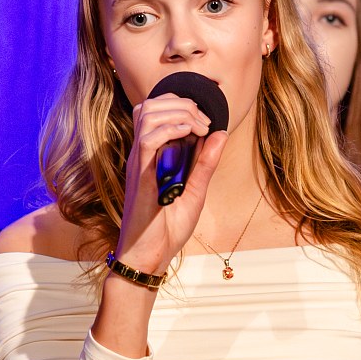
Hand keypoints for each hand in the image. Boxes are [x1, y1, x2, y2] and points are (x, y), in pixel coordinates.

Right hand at [112, 93, 228, 275]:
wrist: (151, 256)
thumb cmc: (166, 228)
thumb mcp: (195, 191)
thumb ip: (206, 162)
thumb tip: (220, 133)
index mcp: (152, 155)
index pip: (156, 110)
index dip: (180, 104)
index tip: (205, 120)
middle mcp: (142, 155)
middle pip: (151, 106)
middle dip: (181, 103)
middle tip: (204, 121)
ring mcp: (139, 163)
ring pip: (148, 115)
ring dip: (178, 113)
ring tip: (198, 127)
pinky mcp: (140, 176)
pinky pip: (147, 140)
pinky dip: (170, 129)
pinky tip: (189, 134)